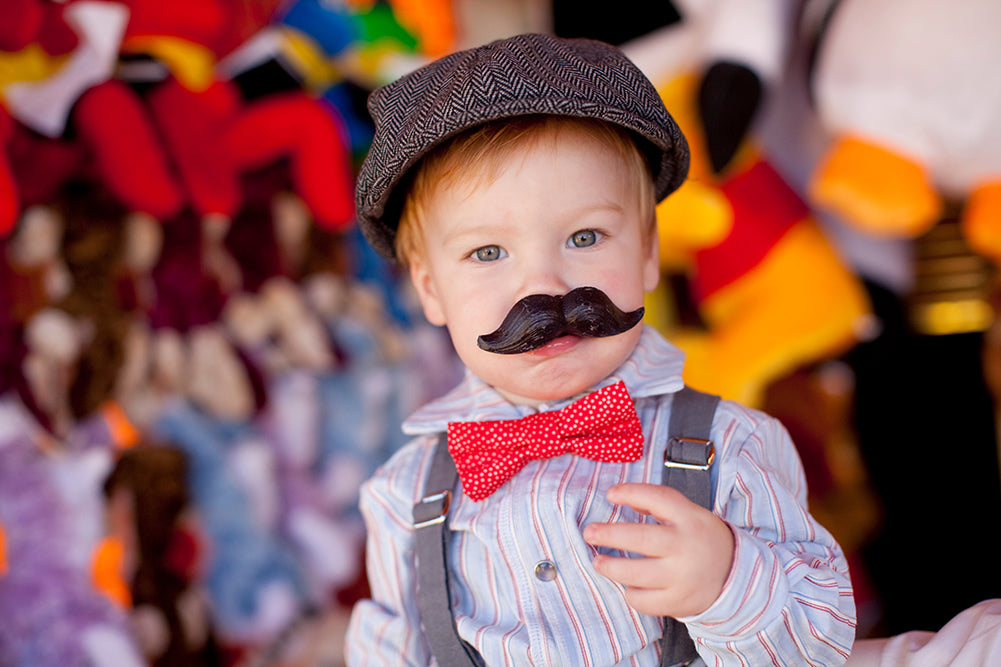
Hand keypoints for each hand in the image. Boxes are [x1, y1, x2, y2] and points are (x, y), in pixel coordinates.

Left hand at [582, 482, 734, 618]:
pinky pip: (643, 600)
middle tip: (589, 533)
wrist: (734, 575)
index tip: (610, 494)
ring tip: (598, 562)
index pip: (659, 498)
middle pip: (640, 539)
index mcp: (690, 519)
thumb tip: (618, 496)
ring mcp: (683, 577)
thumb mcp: (688, 514)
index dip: (631, 492)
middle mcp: (686, 546)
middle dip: (609, 535)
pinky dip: (631, 593)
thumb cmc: (699, 538)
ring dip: (610, 567)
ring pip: (636, 574)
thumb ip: (657, 504)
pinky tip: (629, 585)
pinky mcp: (678, 602)